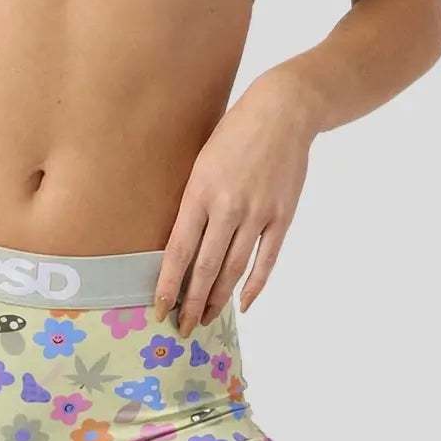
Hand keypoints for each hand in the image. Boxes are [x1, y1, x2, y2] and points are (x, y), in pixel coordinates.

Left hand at [154, 69, 316, 335]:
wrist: (282, 112)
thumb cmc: (233, 133)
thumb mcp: (200, 162)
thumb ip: (192, 201)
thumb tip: (179, 244)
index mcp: (200, 191)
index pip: (178, 251)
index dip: (168, 284)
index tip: (158, 309)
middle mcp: (227, 207)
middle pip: (206, 268)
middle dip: (191, 303)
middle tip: (182, 328)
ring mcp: (258, 213)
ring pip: (234, 269)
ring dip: (218, 299)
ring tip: (206, 320)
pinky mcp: (282, 216)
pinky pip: (266, 260)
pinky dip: (254, 286)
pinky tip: (242, 304)